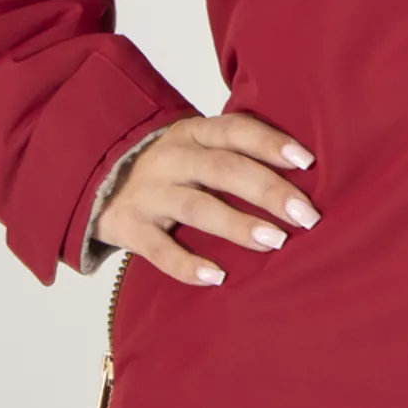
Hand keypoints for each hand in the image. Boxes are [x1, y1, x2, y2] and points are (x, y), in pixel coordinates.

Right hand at [94, 112, 319, 284]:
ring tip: (275, 241)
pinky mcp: (128, 227)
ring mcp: (148, 192)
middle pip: (224, 169)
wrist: (100, 181)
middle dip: (269, 191)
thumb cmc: (172, 167)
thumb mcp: (198, 147)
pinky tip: (217, 277)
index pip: (236, 130)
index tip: (307, 161)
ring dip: (238, 225)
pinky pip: (159, 250)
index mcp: (194, 133)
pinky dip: (188, 265)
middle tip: (307, 215)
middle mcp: (171, 158)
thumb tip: (304, 172)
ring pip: (198, 207)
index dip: (272, 143)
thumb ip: (236, 152)